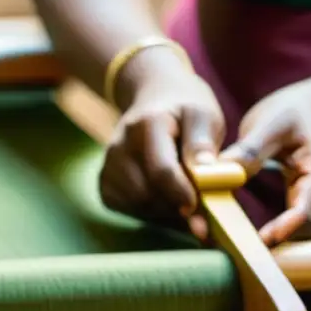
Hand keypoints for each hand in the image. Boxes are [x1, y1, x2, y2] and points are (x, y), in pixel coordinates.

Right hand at [99, 67, 224, 240]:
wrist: (154, 100)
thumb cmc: (184, 111)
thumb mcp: (203, 115)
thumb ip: (203, 144)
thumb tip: (205, 175)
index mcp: (146, 125)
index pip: (161, 171)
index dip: (182, 194)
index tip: (198, 206)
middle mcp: (119, 146)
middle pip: (147, 194)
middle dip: (175, 205)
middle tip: (199, 203)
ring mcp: (108, 166)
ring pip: (139, 206)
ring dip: (166, 210)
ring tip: (183, 194)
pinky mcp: (104, 183)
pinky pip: (129, 209)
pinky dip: (151, 211)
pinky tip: (164, 196)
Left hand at [220, 82, 310, 246]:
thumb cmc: (295, 112)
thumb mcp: (271, 121)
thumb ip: (249, 149)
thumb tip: (220, 172)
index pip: (308, 205)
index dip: (288, 226)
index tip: (265, 240)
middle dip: (284, 247)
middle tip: (243, 256)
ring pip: (310, 240)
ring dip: (283, 250)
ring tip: (243, 255)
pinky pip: (301, 236)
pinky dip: (281, 243)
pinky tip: (251, 246)